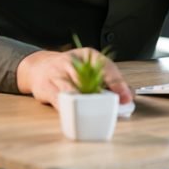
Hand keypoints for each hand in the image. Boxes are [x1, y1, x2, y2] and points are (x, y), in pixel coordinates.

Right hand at [16, 48, 132, 108]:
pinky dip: (69, 108)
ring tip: (95, 112)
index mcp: (88, 55)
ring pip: (74, 90)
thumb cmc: (70, 71)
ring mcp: (57, 72)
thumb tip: (128, 95)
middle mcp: (72, 61)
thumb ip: (109, 81)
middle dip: (102, 96)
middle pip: (90, 79)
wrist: (39, 67)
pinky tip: (76, 114)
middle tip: (111, 108)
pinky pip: (60, 99)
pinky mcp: (46, 86)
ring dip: (85, 103)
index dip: (117, 83)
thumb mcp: (90, 69)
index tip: (125, 97)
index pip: (106, 67)